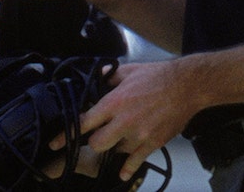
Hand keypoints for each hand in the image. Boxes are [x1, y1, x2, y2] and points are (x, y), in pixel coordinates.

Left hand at [55, 60, 196, 182]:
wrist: (187, 86)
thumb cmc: (158, 76)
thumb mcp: (128, 71)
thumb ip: (108, 76)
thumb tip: (97, 78)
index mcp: (114, 102)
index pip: (83, 122)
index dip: (66, 135)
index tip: (55, 143)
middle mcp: (123, 121)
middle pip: (96, 144)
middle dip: (92, 142)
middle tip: (96, 136)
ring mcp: (139, 135)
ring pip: (115, 152)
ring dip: (113, 147)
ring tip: (118, 139)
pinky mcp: (153, 143)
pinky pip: (135, 161)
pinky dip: (128, 168)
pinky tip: (123, 172)